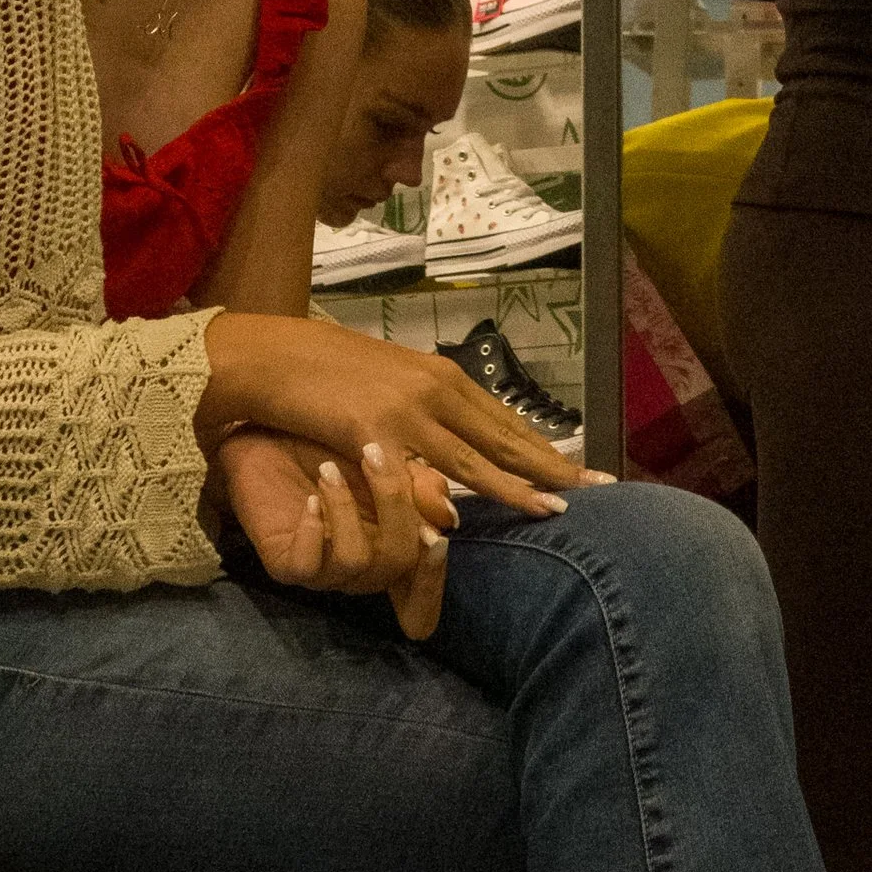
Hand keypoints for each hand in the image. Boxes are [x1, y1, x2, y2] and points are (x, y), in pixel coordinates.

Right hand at [198, 309, 585, 510]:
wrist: (271, 357)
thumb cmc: (322, 373)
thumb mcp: (384, 387)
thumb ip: (420, 417)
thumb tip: (450, 452)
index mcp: (439, 376)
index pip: (504, 419)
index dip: (544, 446)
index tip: (582, 466)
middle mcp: (435, 388)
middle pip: (507, 435)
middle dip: (554, 465)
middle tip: (600, 487)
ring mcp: (410, 409)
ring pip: (479, 456)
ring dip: (522, 485)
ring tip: (559, 506)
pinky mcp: (378, 431)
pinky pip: (425, 471)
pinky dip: (458, 494)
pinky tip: (478, 515)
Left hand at [214, 430, 452, 638]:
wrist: (265, 432)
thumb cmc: (327, 444)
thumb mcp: (382, 452)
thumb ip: (417, 481)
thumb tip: (446, 517)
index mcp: (390, 544)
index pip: (421, 588)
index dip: (434, 577)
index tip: (438, 537)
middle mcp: (362, 565)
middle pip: (399, 563)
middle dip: (395, 506)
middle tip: (373, 454)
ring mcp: (324, 569)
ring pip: (357, 563)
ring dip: (347, 510)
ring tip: (328, 471)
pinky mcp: (286, 565)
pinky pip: (309, 567)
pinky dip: (314, 531)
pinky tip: (309, 501)